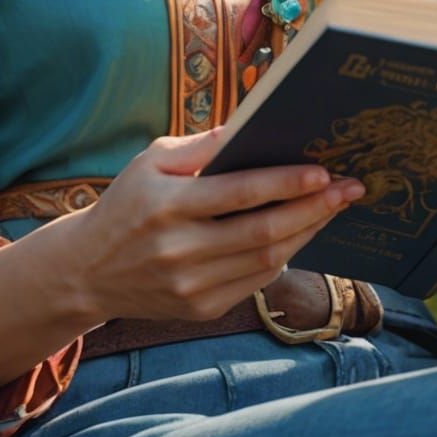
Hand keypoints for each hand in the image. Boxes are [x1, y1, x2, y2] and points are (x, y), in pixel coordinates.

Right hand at [61, 126, 364, 323]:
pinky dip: (284, 257)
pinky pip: (255, 282)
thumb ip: (200, 147)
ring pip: (266, 260)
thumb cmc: (127, 204)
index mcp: (166, 205)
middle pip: (262, 231)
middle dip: (313, 208)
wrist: (88, 271)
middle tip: (349, 189)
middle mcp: (179, 250)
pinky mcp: (200, 309)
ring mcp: (191, 286)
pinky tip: (300, 233)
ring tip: (333, 207)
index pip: (237, 193)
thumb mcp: (150, 162)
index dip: (284, 183)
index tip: (322, 170)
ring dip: (307, 232)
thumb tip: (250, 126)